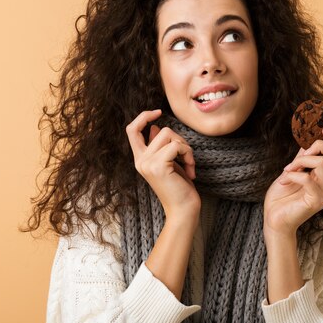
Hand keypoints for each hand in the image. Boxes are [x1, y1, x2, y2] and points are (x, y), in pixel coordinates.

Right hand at [125, 109, 200, 223]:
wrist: (183, 210)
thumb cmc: (180, 188)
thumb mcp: (169, 163)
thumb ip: (160, 146)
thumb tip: (156, 127)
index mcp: (140, 159)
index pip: (132, 130)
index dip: (143, 117)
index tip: (158, 112)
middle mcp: (140, 161)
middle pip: (161, 130)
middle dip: (180, 140)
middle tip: (187, 157)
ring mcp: (147, 163)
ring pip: (169, 135)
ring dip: (186, 148)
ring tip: (189, 165)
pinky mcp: (158, 166)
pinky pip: (176, 146)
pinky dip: (188, 154)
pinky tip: (191, 170)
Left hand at [263, 127, 322, 236]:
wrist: (274, 220)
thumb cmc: (281, 198)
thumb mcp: (292, 172)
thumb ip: (302, 159)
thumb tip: (307, 142)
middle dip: (318, 146)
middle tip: (300, 155)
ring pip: (322, 163)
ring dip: (300, 161)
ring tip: (287, 171)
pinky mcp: (316, 201)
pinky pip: (307, 178)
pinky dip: (293, 174)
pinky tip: (283, 181)